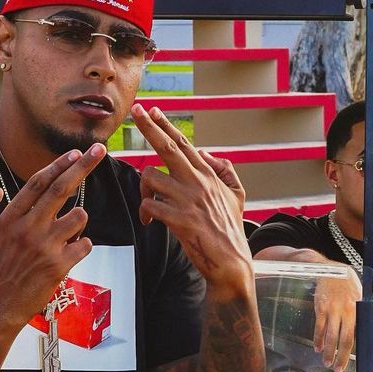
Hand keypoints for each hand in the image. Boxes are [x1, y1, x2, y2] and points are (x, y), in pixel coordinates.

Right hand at [0, 143, 105, 332]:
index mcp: (9, 219)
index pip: (37, 183)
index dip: (58, 165)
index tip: (74, 152)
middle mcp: (29, 228)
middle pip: (62, 188)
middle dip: (83, 166)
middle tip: (98, 151)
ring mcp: (45, 246)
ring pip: (79, 216)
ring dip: (79, 218)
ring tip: (66, 230)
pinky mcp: (59, 265)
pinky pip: (84, 245)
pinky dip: (82, 245)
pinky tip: (69, 252)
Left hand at [132, 104, 252, 295]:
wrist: (230, 261)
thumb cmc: (231, 229)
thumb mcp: (237, 195)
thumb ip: (225, 171)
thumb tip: (208, 153)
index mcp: (208, 174)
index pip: (183, 143)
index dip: (165, 125)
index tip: (152, 110)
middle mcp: (197, 182)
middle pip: (167, 147)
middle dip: (149, 127)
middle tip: (135, 110)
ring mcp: (188, 200)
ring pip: (151, 177)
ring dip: (143, 190)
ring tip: (149, 205)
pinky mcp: (179, 219)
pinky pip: (150, 205)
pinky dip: (145, 212)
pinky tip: (149, 222)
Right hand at [312, 269, 360, 371]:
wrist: (329, 269)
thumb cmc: (346, 282)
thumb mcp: (358, 295)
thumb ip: (357, 313)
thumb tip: (357, 332)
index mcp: (356, 309)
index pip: (354, 334)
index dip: (351, 350)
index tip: (348, 361)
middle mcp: (345, 310)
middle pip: (343, 338)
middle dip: (339, 356)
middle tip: (337, 368)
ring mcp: (331, 309)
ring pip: (329, 335)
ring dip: (327, 350)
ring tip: (326, 361)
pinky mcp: (320, 307)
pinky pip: (319, 327)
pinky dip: (317, 339)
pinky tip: (317, 347)